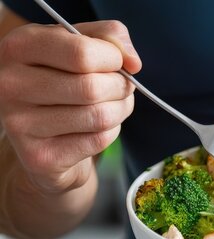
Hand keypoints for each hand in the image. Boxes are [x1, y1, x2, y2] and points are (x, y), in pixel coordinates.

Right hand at [0, 21, 140, 194]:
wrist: (44, 130)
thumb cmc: (66, 79)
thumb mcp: (82, 45)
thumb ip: (110, 37)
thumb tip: (133, 62)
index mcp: (19, 46)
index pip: (82, 52)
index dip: (114, 58)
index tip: (117, 62)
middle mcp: (11, 83)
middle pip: (92, 87)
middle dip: (121, 87)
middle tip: (122, 87)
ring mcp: (20, 123)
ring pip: (99, 116)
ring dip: (121, 110)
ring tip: (115, 105)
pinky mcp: (39, 156)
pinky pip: (98, 140)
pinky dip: (112, 132)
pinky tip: (98, 127)